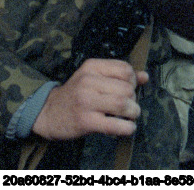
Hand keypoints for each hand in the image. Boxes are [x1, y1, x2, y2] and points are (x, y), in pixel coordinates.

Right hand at [31, 59, 147, 139]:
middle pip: (126, 87)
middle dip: (134, 99)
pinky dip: (127, 128)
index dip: (133, 80)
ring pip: (123, 104)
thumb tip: (145, 76)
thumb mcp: (94, 78)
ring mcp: (86, 101)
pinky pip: (115, 124)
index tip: (129, 89)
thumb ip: (118, 76)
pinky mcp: (86, 121)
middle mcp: (88, 81)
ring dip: (133, 112)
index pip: (125, 69)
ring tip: (130, 116)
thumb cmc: (75, 94)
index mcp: (92, 66)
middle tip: (129, 106)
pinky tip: (127, 127)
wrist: (49, 112)